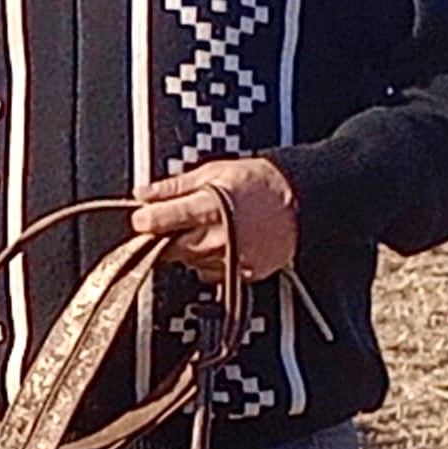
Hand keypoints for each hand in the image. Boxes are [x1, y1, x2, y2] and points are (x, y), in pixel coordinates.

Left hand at [131, 158, 299, 280]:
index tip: (143, 217)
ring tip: (208, 227)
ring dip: (187, 249)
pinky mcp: (242, 275)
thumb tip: (143, 194)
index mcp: (207, 208)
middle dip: (165, 236)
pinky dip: (207, 261)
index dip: (144, 219)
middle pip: (167, 248)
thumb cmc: (261, 183)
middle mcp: (217, 238)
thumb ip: (174, 186)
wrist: (305, 202)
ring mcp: (230, 260)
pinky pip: (209, 273)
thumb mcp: (213, 172)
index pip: (156, 222)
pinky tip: (221, 243)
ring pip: (188, 262)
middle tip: (178, 221)